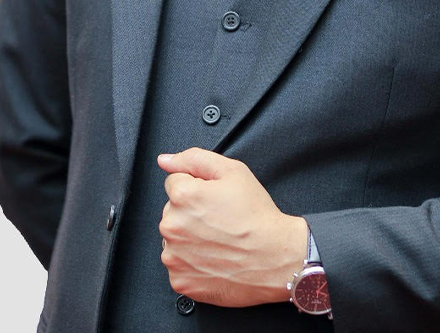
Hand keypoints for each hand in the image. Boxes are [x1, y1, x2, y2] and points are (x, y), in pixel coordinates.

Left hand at [158, 147, 307, 307]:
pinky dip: (192, 262)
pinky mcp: (180, 281)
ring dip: (189, 237)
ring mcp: (174, 257)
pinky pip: (179, 265)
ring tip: (218, 239)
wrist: (274, 257)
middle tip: (219, 219)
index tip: (214, 198)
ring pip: (175, 238)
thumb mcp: (233, 171)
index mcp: (183, 196)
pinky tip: (214, 257)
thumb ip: (195, 158)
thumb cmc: (256, 216)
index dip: (197, 187)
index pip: (174, 182)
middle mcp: (172, 227)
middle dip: (191, 211)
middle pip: (172, 210)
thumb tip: (166, 160)